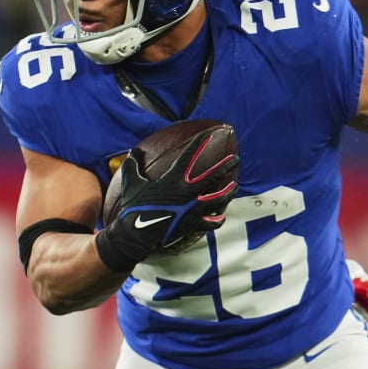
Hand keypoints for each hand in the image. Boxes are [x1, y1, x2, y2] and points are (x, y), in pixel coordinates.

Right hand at [94, 131, 237, 271]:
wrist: (135, 235)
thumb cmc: (133, 207)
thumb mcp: (131, 183)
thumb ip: (132, 165)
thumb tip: (133, 152)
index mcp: (173, 180)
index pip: (189, 156)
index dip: (199, 143)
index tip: (208, 134)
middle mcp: (187, 193)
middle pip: (212, 177)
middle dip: (226, 166)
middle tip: (236, 159)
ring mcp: (192, 210)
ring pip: (217, 200)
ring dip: (227, 192)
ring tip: (235, 187)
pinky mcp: (192, 225)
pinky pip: (210, 223)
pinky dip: (217, 220)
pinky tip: (221, 217)